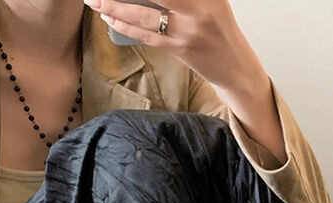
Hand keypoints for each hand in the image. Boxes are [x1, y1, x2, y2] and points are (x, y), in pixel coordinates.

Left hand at [85, 0, 266, 96]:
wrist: (236, 67)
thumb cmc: (219, 31)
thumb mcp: (210, 0)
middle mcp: (199, 7)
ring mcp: (190, 29)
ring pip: (144, 14)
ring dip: (115, 7)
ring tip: (95, 1)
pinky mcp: (182, 49)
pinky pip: (147, 36)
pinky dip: (125, 26)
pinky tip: (110, 18)